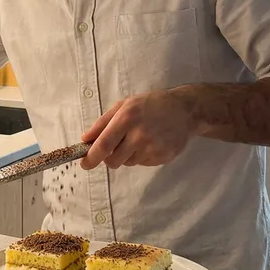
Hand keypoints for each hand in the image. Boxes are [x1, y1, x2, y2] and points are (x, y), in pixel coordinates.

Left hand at [80, 90, 196, 168]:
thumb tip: (85, 140)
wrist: (185, 111)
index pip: (103, 145)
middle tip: (117, 146)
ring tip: (139, 138)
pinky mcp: (162, 158)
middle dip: (109, 157)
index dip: (91, 158)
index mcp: (126, 119)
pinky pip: (142, 164)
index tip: (84, 164)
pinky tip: (151, 142)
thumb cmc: (151, 105)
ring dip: (127, 155)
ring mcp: (152, 148)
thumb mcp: (124, 105)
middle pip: (113, 160)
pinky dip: (141, 156)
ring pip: (127, 163)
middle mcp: (138, 135)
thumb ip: (102, 123)